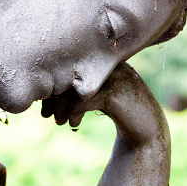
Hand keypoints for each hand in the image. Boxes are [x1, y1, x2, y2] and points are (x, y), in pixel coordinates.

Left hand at [41, 62, 161, 146]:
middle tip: (45, 115)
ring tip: (59, 122)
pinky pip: (85, 99)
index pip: (66, 65)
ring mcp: (114, 75)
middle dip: (53, 97)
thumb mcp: (94, 94)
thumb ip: (75, 88)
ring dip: (61, 108)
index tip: (43, 105)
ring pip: (74, 87)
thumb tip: (39, 91)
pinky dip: (74, 113)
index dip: (51, 86)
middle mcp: (107, 62)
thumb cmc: (116, 108)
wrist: (147, 128)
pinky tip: (73, 124)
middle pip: (68, 74)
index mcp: (100, 57)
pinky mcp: (118, 92)